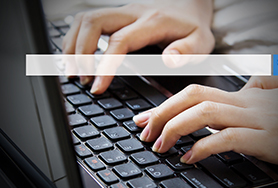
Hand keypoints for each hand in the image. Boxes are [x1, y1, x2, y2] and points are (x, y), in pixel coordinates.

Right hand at [62, 0, 214, 93]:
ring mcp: (123, 12)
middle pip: (93, 22)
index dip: (105, 65)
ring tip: (74, 70)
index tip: (97, 87)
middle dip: (80, 53)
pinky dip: (77, 38)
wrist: (190, 6)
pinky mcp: (117, 16)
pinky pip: (89, 21)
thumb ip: (188, 51)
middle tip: (82, 79)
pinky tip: (77, 56)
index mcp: (152, 22)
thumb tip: (169, 61)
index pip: (120, 42)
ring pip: (86, 19)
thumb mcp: (201, 41)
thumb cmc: (193, 27)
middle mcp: (133, 13)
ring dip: (74, 45)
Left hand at [133, 77, 277, 169]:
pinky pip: (228, 139)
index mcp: (245, 96)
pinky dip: (203, 148)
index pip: (196, 92)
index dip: (168, 104)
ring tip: (158, 145)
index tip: (147, 118)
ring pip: (206, 114)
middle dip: (162, 112)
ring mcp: (257, 120)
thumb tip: (249, 85)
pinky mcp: (268, 139)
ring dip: (175, 128)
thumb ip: (262, 89)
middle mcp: (246, 104)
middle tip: (143, 130)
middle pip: (194, 97)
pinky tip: (188, 158)